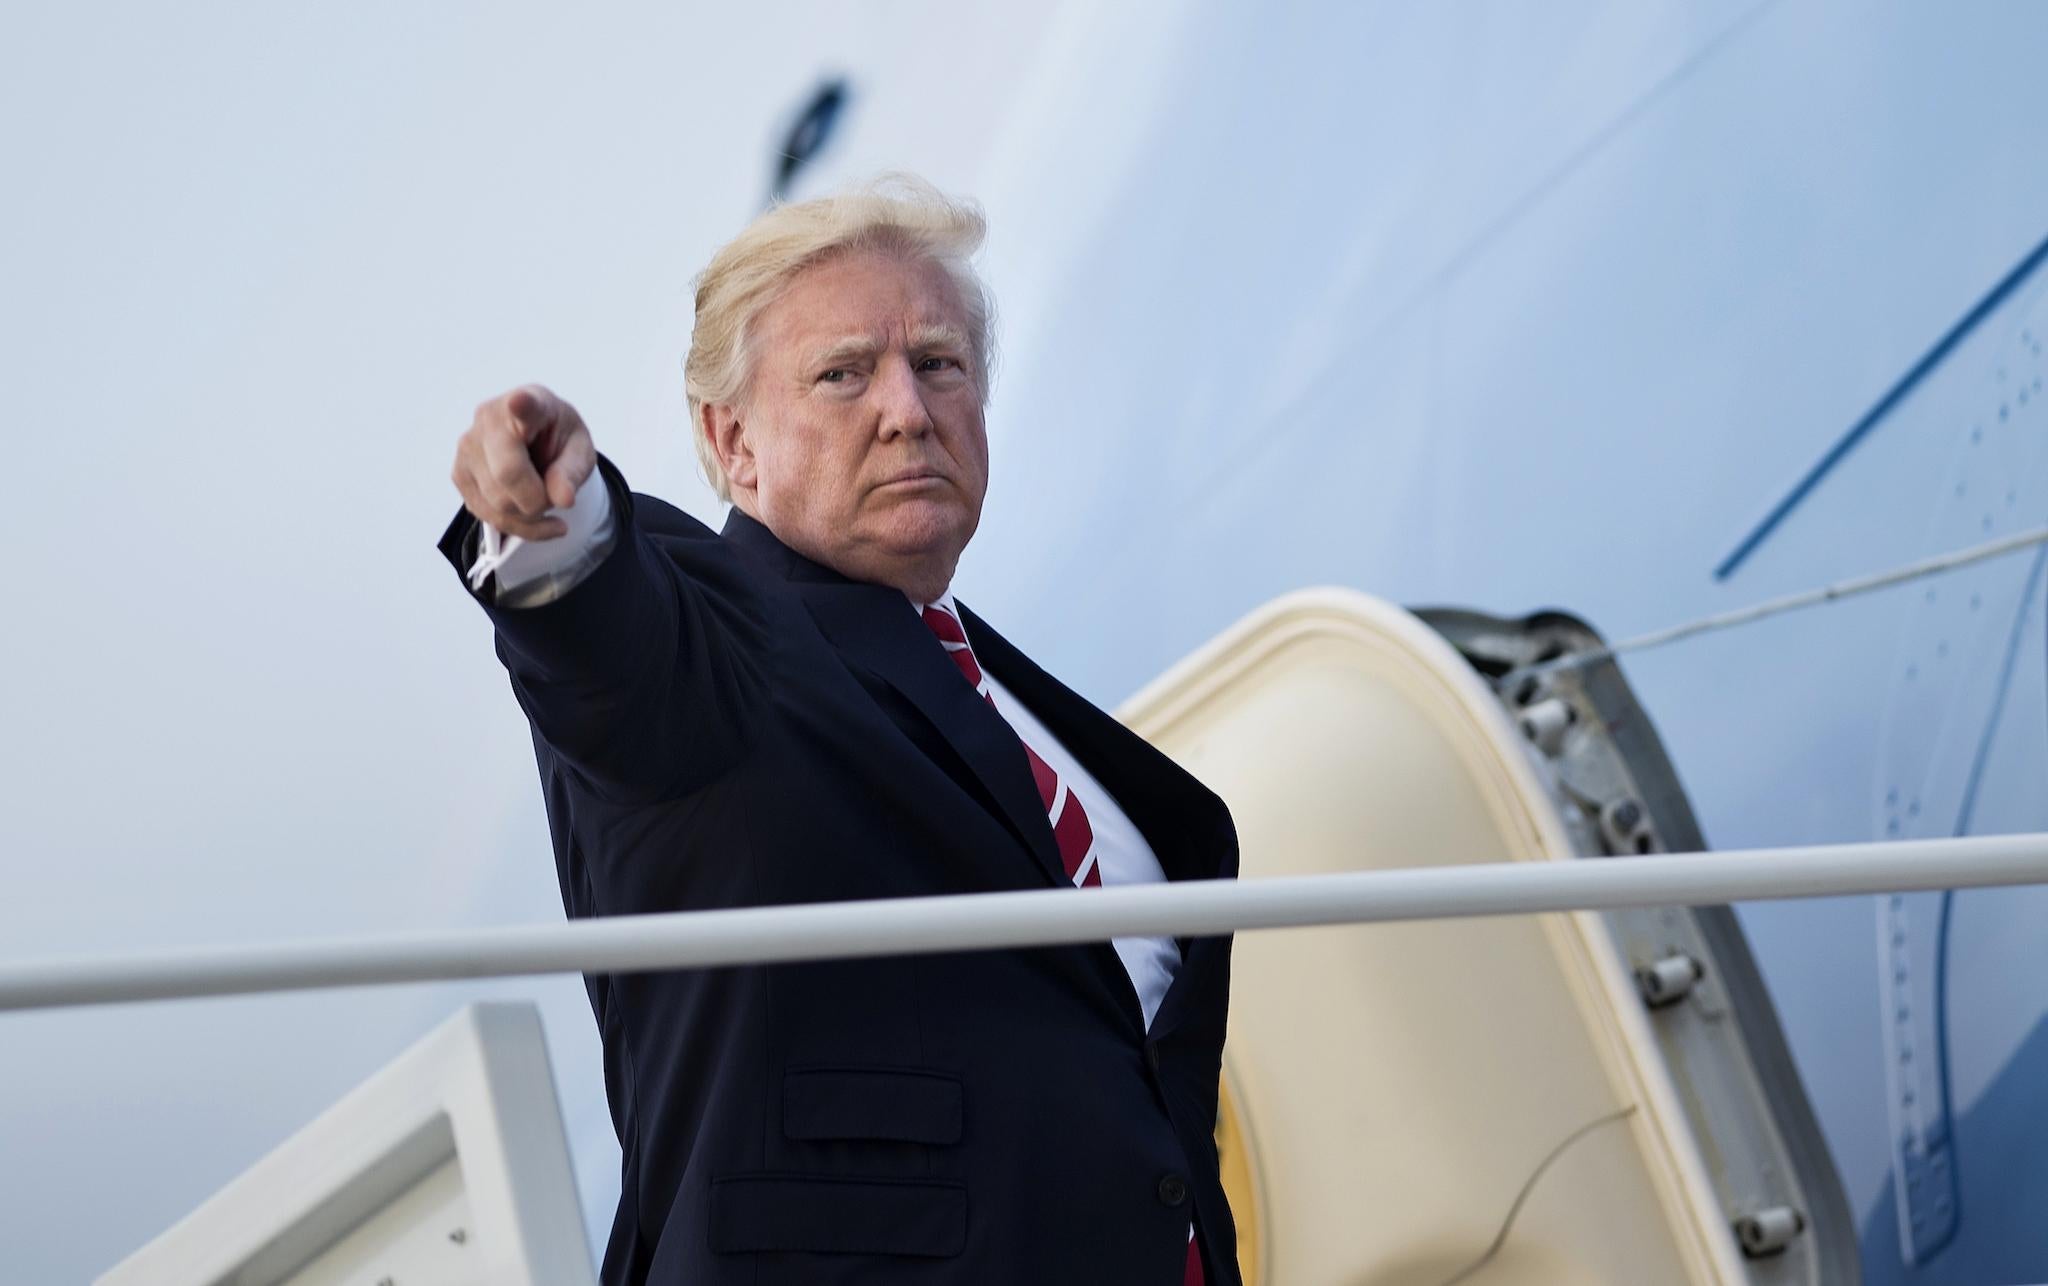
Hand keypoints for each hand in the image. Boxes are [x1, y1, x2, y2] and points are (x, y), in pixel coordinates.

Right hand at [451, 384, 597, 539]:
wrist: (537, 439)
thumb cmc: (559, 438)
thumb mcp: (580, 450)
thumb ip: (573, 471)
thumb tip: (562, 499)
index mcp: (529, 401)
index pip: (523, 405)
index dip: (522, 406)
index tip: (521, 402)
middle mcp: (488, 419)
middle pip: (508, 474)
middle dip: (539, 500)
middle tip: (558, 494)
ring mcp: (467, 447)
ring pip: (497, 503)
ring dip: (530, 516)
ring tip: (546, 500)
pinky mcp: (459, 475)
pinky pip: (488, 515)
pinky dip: (518, 527)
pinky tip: (536, 519)